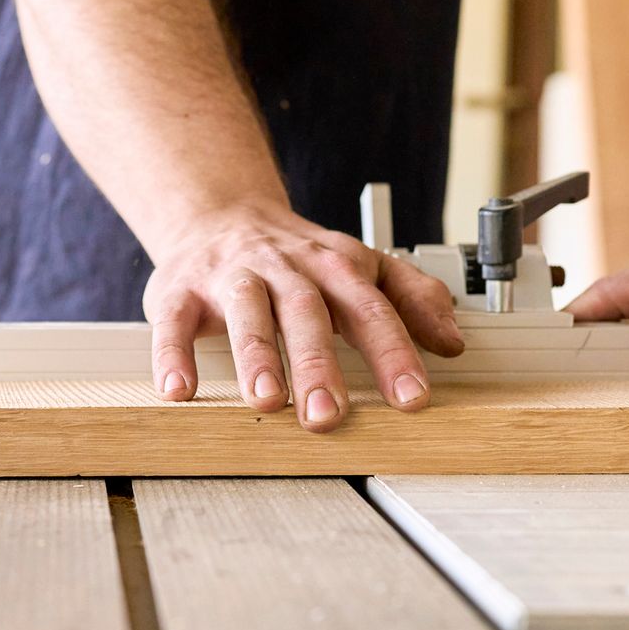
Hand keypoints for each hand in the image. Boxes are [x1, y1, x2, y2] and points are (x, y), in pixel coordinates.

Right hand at [143, 203, 464, 431]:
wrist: (221, 214)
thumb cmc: (296, 257)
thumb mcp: (362, 266)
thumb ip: (412, 299)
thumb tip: (453, 341)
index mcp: (336, 268)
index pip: (371, 310)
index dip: (393, 353)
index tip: (412, 398)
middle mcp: (286, 269)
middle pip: (308, 314)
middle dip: (318, 364)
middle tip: (328, 415)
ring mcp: (231, 277)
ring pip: (247, 313)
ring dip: (257, 355)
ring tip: (266, 400)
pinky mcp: (181, 291)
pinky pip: (174, 322)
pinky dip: (175, 355)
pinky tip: (180, 390)